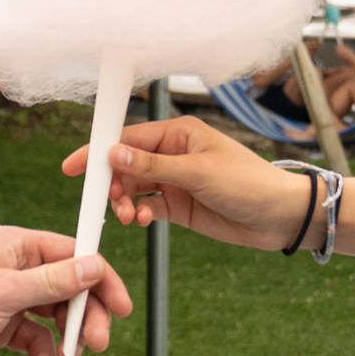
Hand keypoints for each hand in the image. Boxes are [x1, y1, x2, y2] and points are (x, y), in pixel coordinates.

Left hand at [0, 225, 129, 355]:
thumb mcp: (3, 293)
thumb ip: (51, 282)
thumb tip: (92, 267)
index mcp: (17, 246)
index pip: (73, 254)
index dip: (100, 279)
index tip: (122, 306)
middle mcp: (18, 268)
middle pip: (70, 289)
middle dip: (85, 319)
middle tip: (97, 344)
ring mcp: (12, 297)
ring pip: (56, 317)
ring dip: (65, 342)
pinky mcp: (5, 324)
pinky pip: (35, 339)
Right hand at [79, 117, 308, 251]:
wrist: (280, 217)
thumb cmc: (249, 183)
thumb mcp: (198, 173)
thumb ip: (153, 167)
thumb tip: (113, 154)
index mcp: (178, 134)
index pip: (128, 138)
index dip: (99, 151)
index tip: (74, 167)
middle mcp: (173, 154)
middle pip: (126, 165)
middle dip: (113, 184)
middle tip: (111, 202)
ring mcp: (175, 180)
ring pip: (134, 188)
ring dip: (125, 202)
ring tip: (130, 217)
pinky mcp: (180, 205)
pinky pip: (148, 207)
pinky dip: (141, 214)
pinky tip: (144, 221)